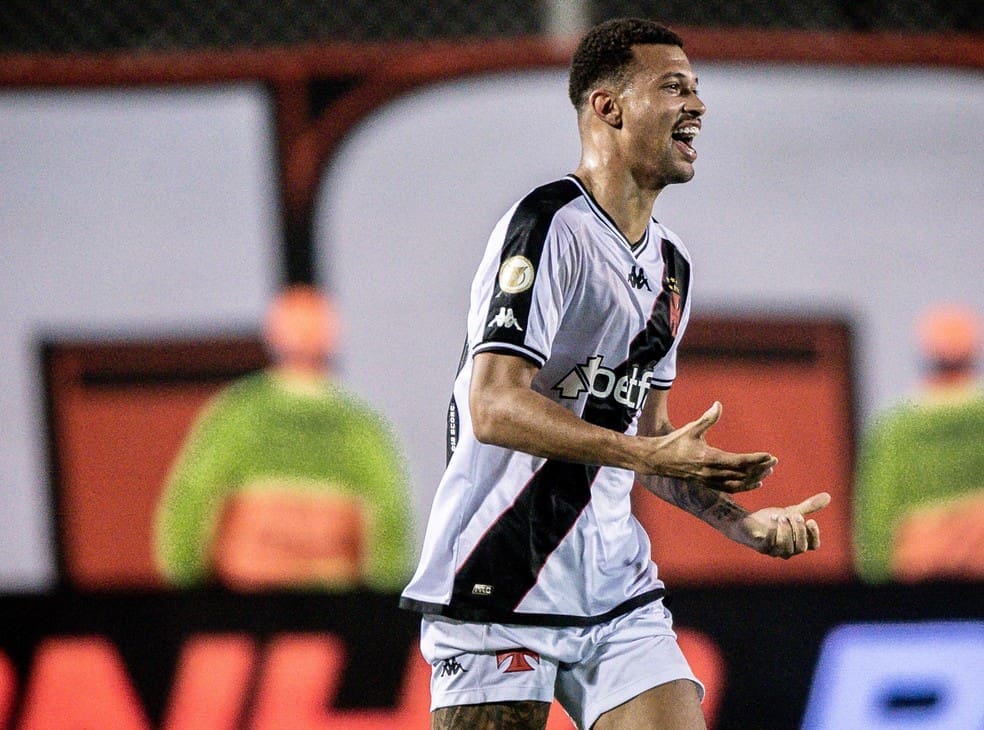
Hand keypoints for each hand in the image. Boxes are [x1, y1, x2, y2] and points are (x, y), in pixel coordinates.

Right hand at [640, 402, 776, 492]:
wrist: (657, 460)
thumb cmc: (674, 442)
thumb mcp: (691, 428)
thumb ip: (707, 418)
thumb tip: (718, 404)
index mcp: (709, 458)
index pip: (739, 461)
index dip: (756, 459)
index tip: (769, 455)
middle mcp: (711, 472)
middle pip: (742, 474)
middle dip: (760, 468)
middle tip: (774, 462)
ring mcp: (709, 480)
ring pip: (738, 483)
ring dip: (754, 478)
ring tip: (768, 472)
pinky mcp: (707, 483)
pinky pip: (730, 488)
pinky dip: (745, 487)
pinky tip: (756, 483)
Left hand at [729, 492, 830, 557]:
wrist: (746, 521)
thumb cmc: (771, 520)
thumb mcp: (791, 512)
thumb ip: (808, 507)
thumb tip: (828, 496)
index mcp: (798, 543)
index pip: (813, 545)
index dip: (814, 535)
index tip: (811, 520)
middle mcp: (788, 551)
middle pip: (801, 547)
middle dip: (799, 530)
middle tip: (795, 515)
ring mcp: (774, 551)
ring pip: (786, 548)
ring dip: (786, 531)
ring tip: (781, 516)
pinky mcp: (760, 547)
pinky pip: (768, 545)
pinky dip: (772, 533)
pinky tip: (772, 518)